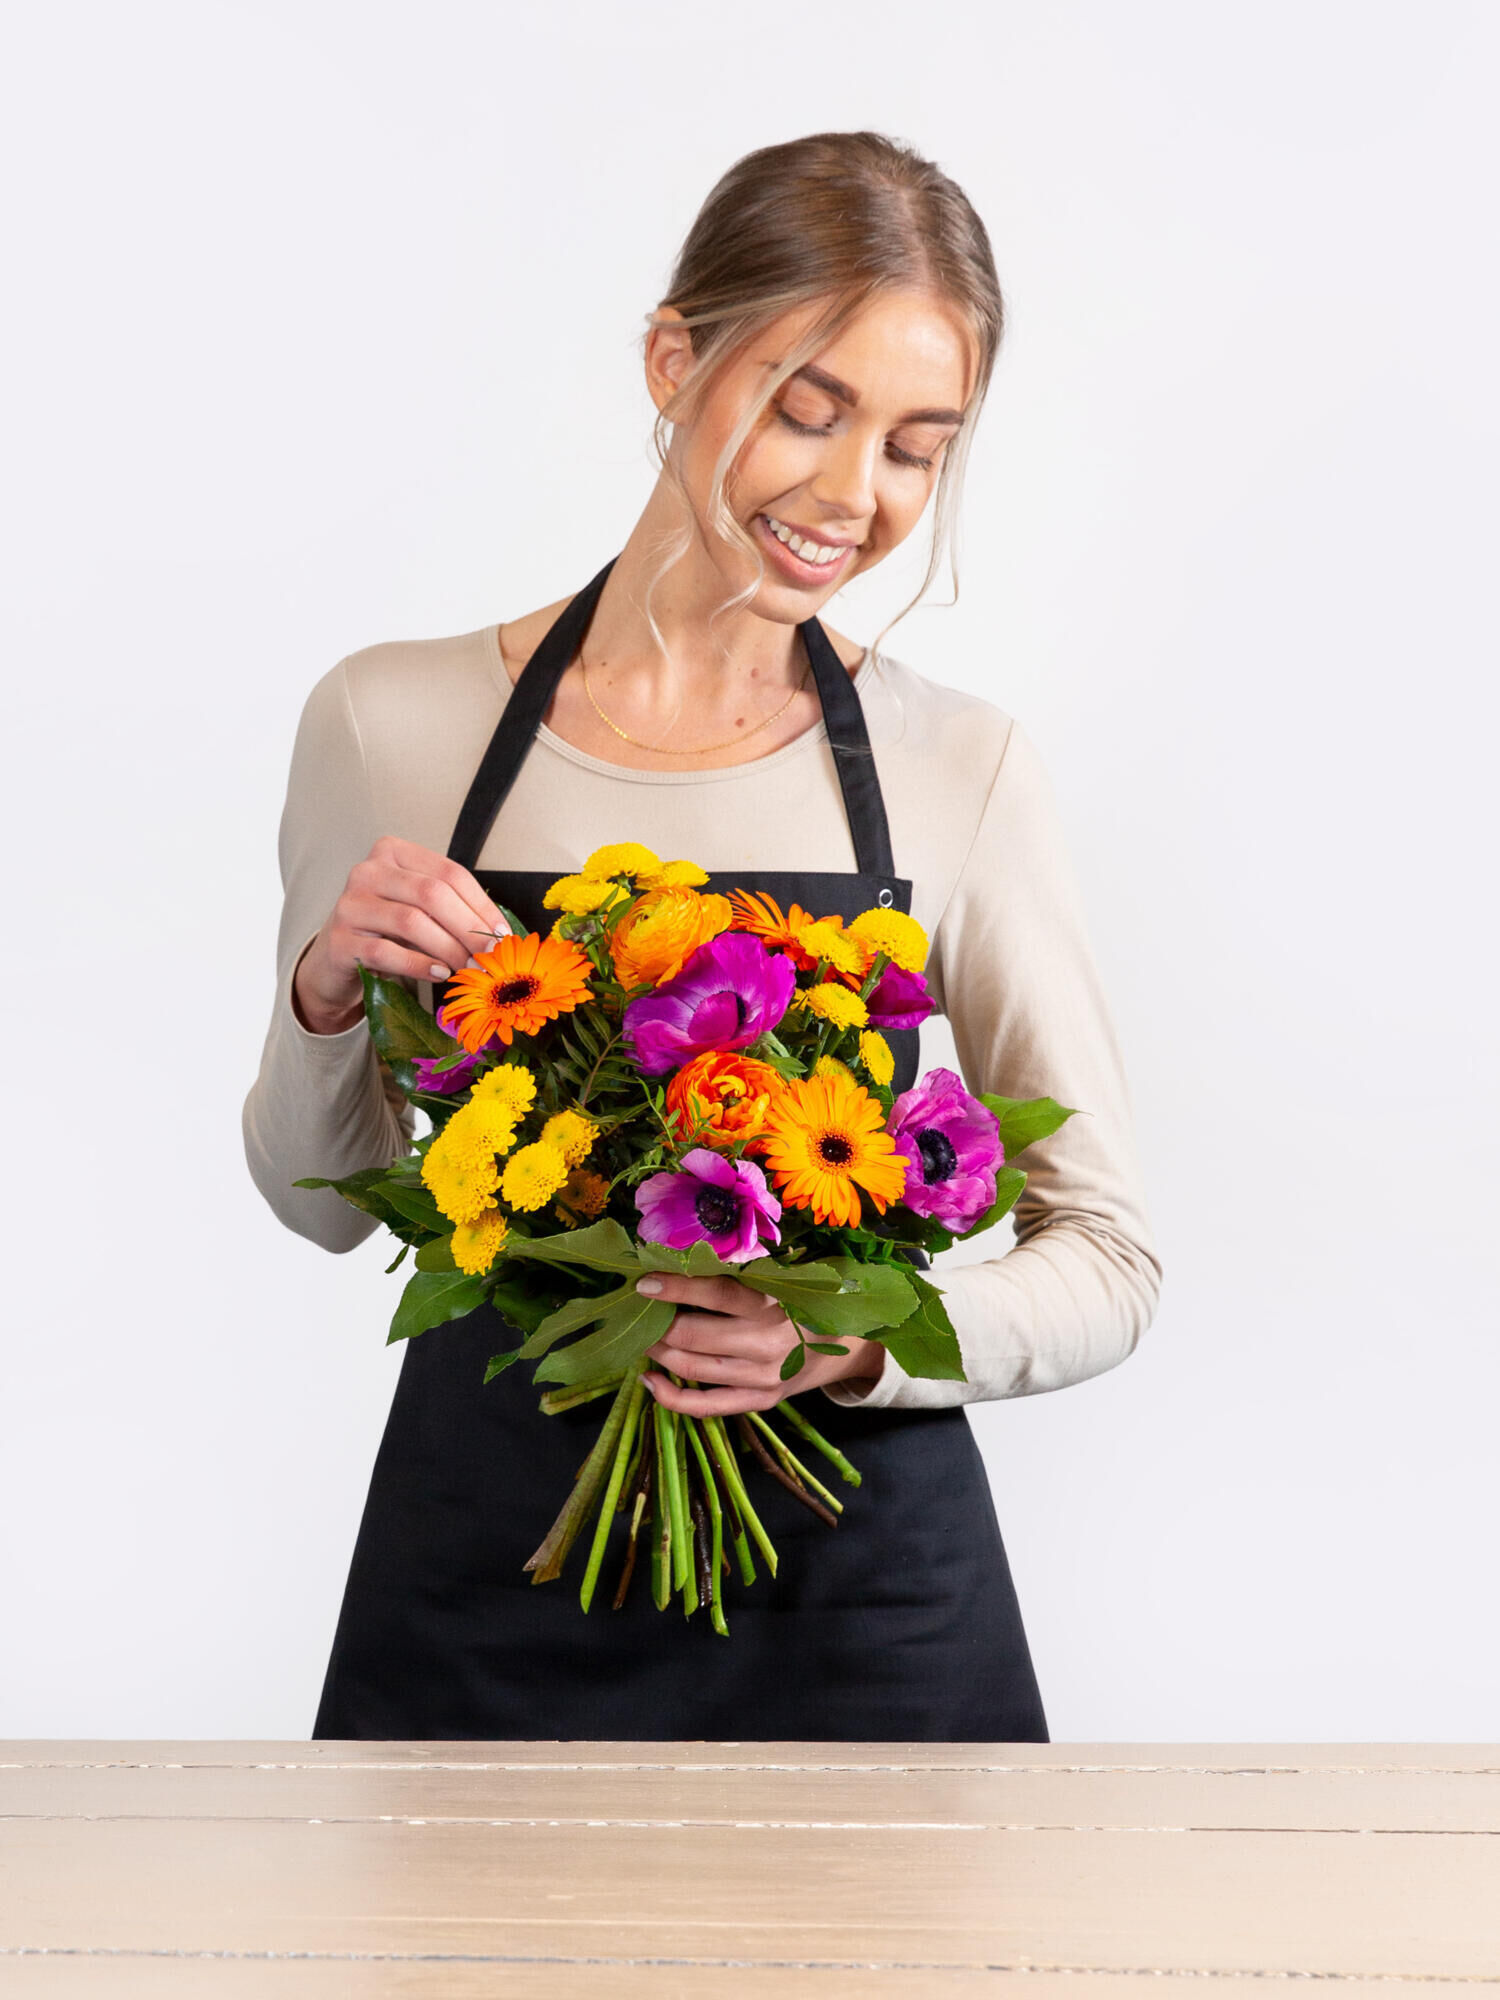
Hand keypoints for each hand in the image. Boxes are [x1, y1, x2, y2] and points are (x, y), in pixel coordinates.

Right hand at [293, 836, 509, 1035]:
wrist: (337, 959)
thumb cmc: (387, 931)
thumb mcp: (419, 909)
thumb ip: (452, 910)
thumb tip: (499, 933)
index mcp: (393, 852)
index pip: (449, 873)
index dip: (481, 905)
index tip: (502, 933)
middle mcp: (368, 871)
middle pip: (432, 894)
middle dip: (468, 928)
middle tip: (489, 955)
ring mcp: (349, 904)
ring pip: (411, 922)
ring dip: (448, 948)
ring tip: (468, 967)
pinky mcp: (339, 940)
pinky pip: (387, 952)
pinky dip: (419, 965)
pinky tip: (439, 973)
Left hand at [637, 1272, 884, 1415]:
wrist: (844, 1346)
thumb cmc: (801, 1302)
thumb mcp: (781, 1281)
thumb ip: (740, 1276)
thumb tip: (679, 1262)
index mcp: (776, 1304)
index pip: (718, 1294)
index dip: (677, 1288)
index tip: (644, 1282)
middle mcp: (769, 1344)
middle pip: (696, 1336)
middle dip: (658, 1325)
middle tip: (638, 1314)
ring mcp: (763, 1378)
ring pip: (693, 1369)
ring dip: (658, 1354)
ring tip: (642, 1339)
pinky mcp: (760, 1402)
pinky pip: (705, 1407)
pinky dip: (669, 1397)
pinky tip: (648, 1381)